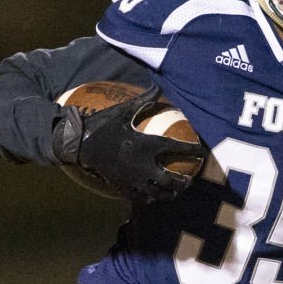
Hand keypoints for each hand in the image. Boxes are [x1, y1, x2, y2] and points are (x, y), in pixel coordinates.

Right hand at [52, 88, 204, 201]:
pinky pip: (142, 198)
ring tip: (176, 190)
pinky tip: (155, 196)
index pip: (177, 148)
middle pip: (171, 179)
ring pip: (158, 192)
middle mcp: (143, 164)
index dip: (193, 150)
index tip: (203, 152)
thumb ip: (144, 100)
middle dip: (184, 181)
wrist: (79, 143)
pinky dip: (151, 198)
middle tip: (190, 179)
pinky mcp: (123, 187)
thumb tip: (158, 85)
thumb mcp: (124, 111)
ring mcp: (133, 178)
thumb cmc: (103, 124)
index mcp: (146, 144)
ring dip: (170, 193)